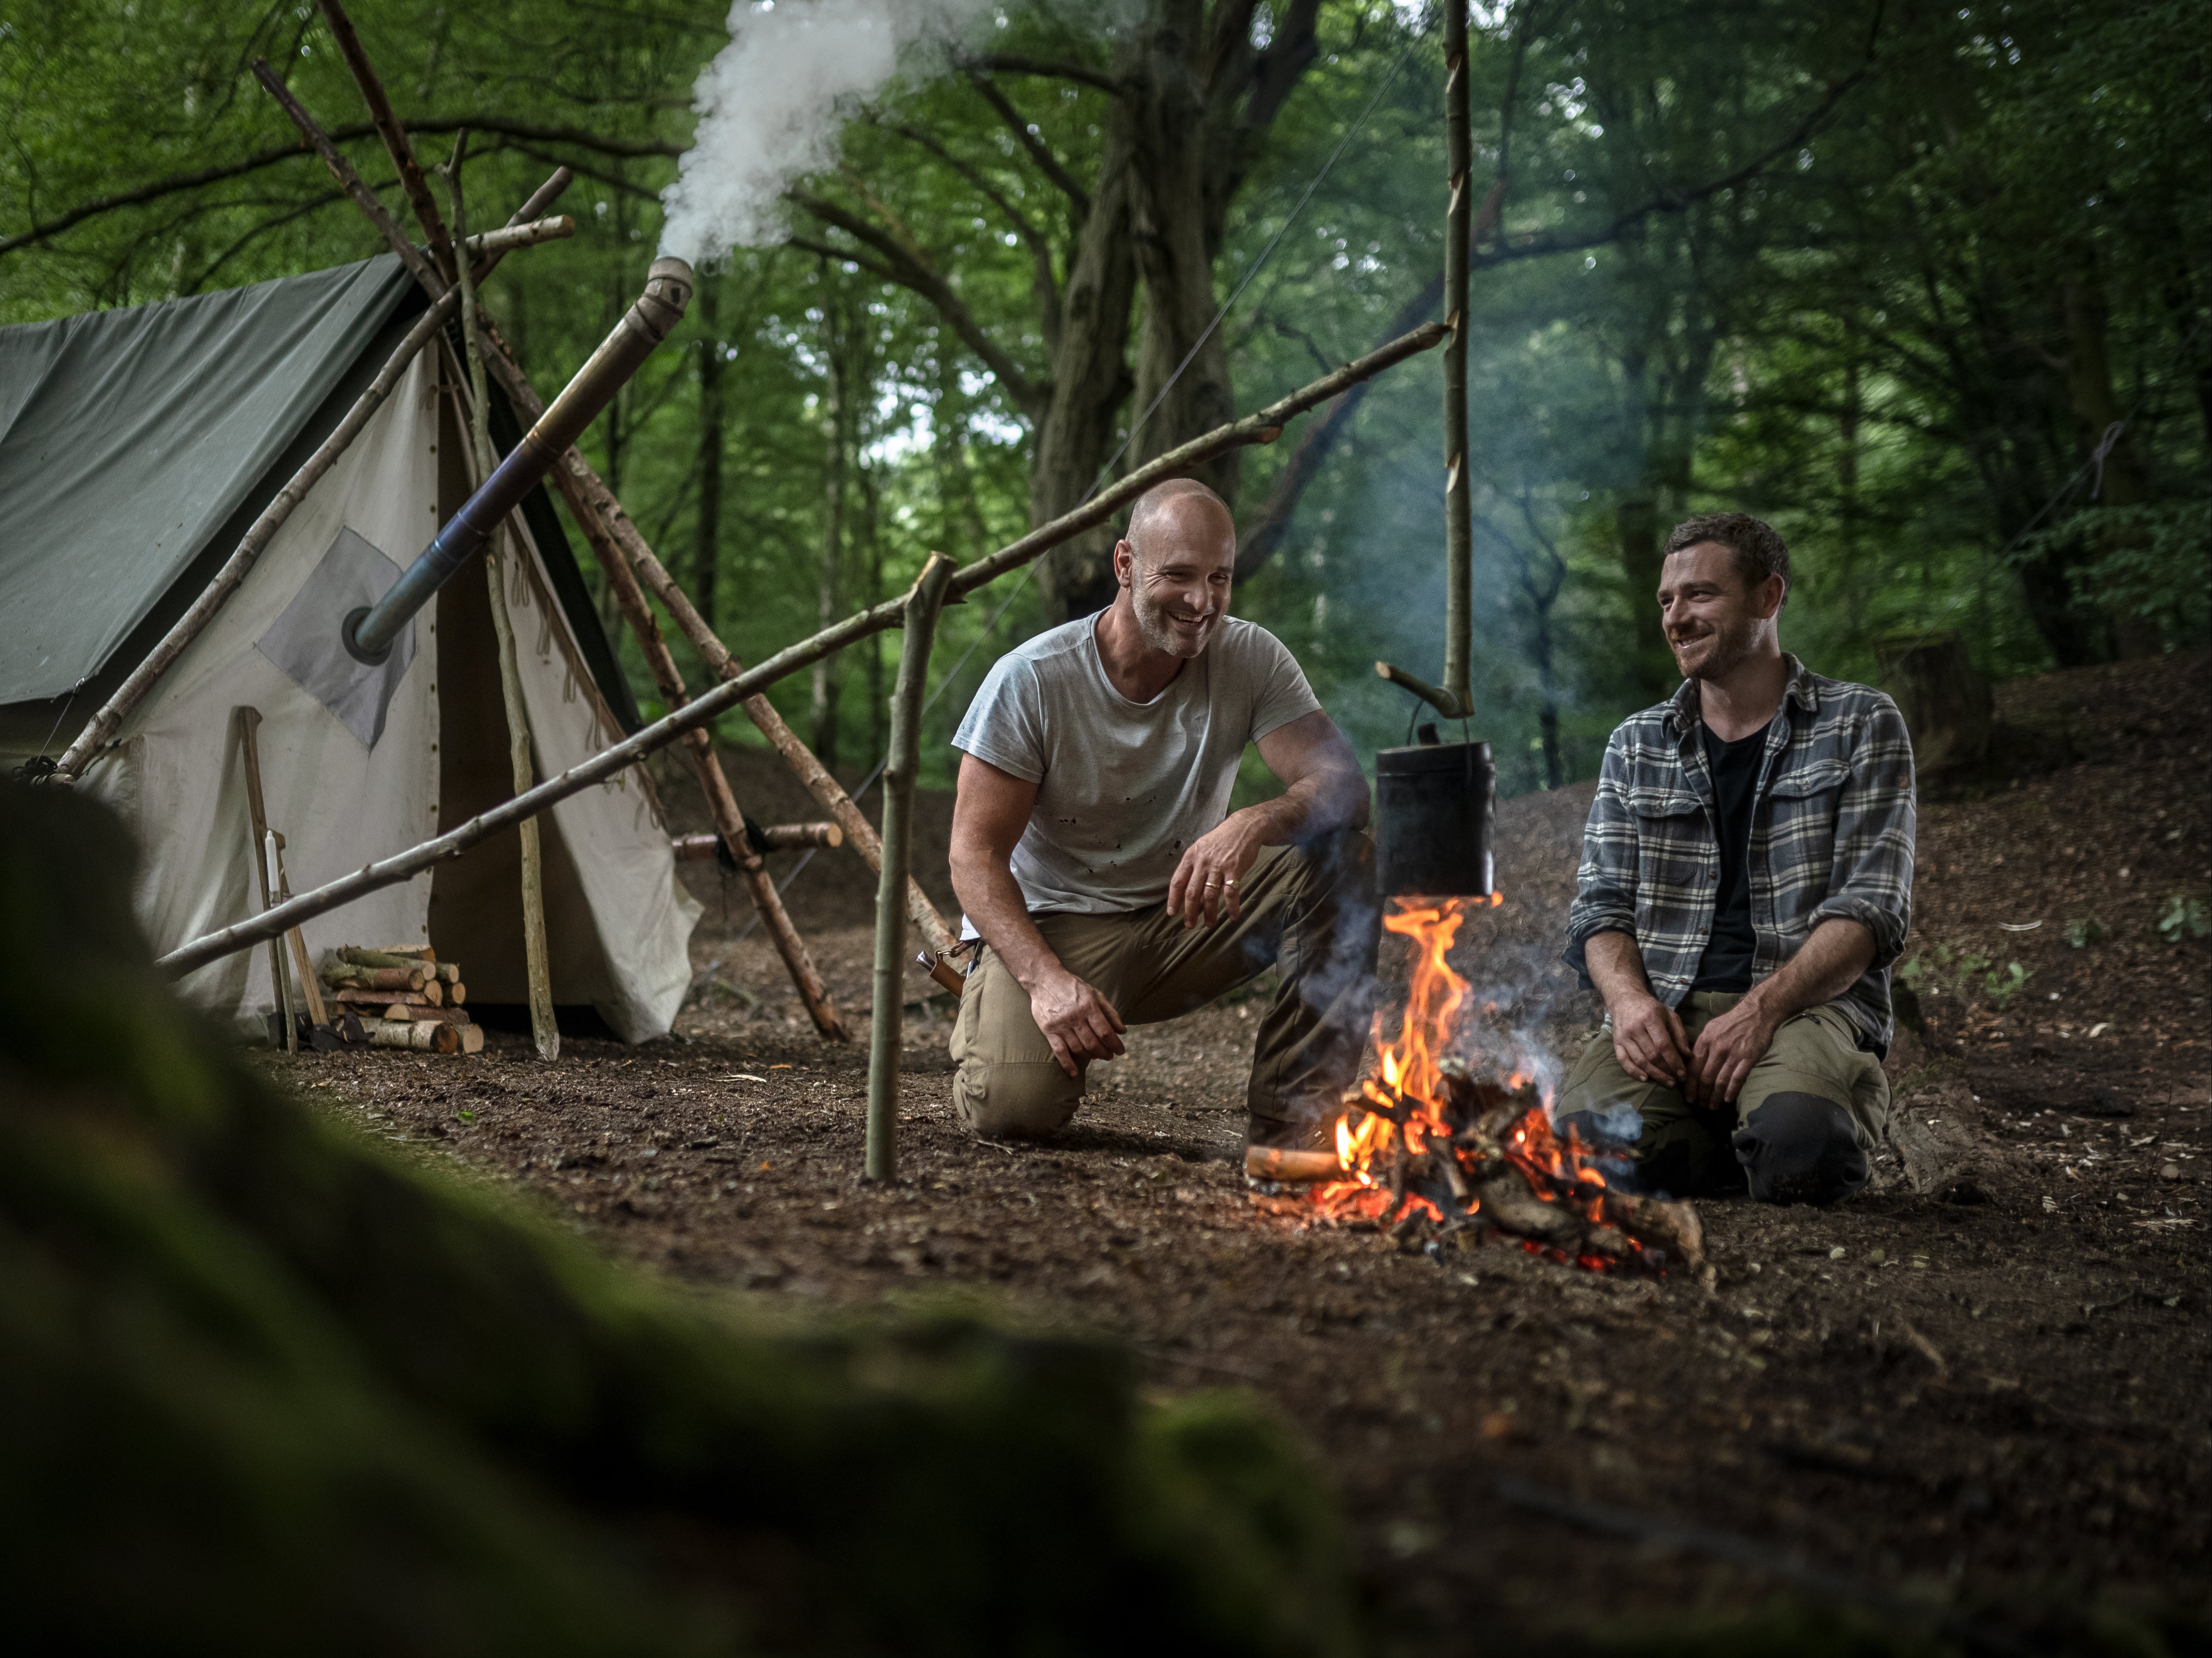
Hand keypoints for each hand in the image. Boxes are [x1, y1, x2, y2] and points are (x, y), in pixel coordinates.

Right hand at [1028, 967, 1126, 1076]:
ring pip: (1078, 1048)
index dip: (1115, 1044)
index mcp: (1088, 1006)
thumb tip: (1123, 1031)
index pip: (1105, 1031)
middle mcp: (1075, 1017)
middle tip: (1110, 1057)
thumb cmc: (1073, 987)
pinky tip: (1074, 1073)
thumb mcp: (1095, 994)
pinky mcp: (1048, 1030)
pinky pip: (1059, 1051)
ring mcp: (1061, 1024)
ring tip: (1096, 1057)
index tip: (1120, 1051)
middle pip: (1093, 1043)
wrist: (1044, 979)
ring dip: (1090, 1056)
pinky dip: (1067, 1064)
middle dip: (1105, 1053)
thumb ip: (1110, 1012)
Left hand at [1166, 813, 1265, 928]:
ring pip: (1210, 896)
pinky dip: (1232, 906)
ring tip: (1209, 924)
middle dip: (1189, 912)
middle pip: (1192, 892)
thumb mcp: (1201, 847)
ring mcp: (1218, 866)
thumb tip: (1186, 888)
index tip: (1171, 913)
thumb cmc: (1221, 839)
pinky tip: (1233, 916)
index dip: (1173, 899)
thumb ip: (1193, 865)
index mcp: (1191, 857)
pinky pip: (1231, 892)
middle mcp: (1202, 862)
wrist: (1244, 827)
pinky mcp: (1234, 869)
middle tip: (1189, 925)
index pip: (1177, 881)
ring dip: (1209, 913)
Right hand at [1609, 992, 1690, 1087]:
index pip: (1663, 1045)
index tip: (1683, 1073)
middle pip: (1652, 1055)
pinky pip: (1623, 1061)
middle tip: (1677, 1081)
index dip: (1674, 1061)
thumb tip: (1687, 1055)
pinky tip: (1645, 1078)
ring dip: (1654, 1074)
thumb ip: (1679, 1034)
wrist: (1624, 1000)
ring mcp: (1623, 1036)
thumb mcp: (1669, 1015)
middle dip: (1666, 1071)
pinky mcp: (1616, 1042)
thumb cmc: (1651, 1009)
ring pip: (1639, 1060)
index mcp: (1650, 1018)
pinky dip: (1634, 1072)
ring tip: (1667, 1082)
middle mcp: (1635, 1028)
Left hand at [1687, 995, 1782, 1104]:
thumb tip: (1691, 1063)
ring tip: (1712, 1106)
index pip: (1693, 1067)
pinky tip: (1727, 1099)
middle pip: (1705, 1077)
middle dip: (1701, 1094)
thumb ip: (1702, 1046)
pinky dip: (1731, 1091)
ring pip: (1720, 1081)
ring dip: (1715, 1096)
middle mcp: (1717, 1048)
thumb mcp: (1711, 1029)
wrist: (1757, 1013)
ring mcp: (1733, 1053)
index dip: (1689, 1085)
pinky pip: (1737, 1079)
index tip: (1687, 1096)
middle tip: (1699, 1105)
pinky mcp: (1749, 1058)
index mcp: (1705, 1041)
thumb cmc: (1732, 1022)